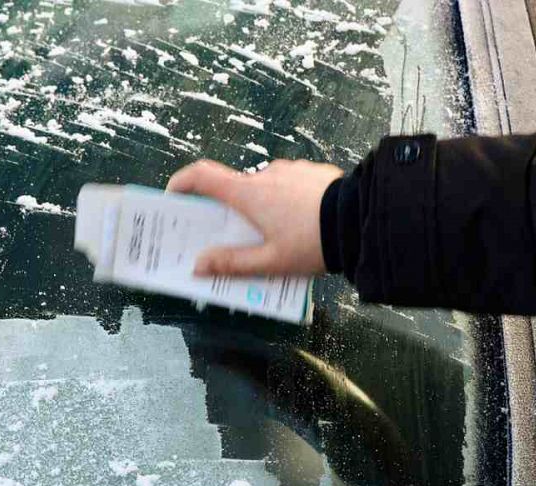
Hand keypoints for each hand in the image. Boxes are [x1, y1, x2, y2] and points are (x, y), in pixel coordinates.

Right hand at [164, 158, 343, 277]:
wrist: (361, 220)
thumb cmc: (314, 243)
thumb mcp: (270, 263)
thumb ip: (232, 264)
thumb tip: (198, 265)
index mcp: (249, 194)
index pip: (202, 176)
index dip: (182, 183)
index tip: (174, 195)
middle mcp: (266, 174)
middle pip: (237, 191)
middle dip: (234, 213)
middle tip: (240, 239)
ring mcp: (291, 170)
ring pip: (266, 190)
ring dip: (265, 209)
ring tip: (281, 238)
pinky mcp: (313, 171)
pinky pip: (290, 186)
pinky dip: (288, 203)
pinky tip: (303, 225)